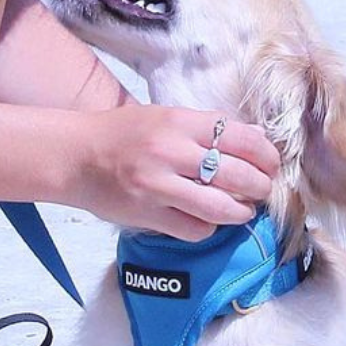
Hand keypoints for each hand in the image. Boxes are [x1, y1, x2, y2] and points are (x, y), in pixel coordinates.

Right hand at [72, 104, 279, 239]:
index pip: (241, 138)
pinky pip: (195, 228)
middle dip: (260, 187)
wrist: (74, 156)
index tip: (272, 164)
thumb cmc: (121, 134)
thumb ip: (207, 128)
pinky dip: (208, 227)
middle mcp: (170, 151)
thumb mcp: (164, 117)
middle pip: (238, 174)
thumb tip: (255, 138)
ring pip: (221, 207)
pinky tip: (206, 219)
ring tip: (242, 210)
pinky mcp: (147, 213)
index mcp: (179, 121)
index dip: (267, 155)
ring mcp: (158, 184)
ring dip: (241, 212)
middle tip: (262, 191)